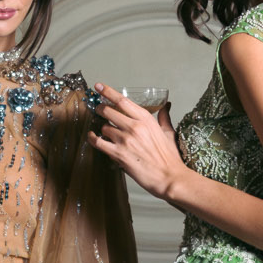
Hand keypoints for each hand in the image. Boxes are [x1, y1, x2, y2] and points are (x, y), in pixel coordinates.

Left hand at [88, 85, 185, 202]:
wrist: (169, 176)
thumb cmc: (170, 156)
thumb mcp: (168, 132)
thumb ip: (164, 117)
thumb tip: (166, 106)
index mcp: (146, 119)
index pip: (122, 100)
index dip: (108, 92)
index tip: (99, 86)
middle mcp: (134, 126)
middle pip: (108, 111)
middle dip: (100, 108)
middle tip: (98, 109)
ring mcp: (125, 140)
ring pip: (104, 127)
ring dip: (103, 129)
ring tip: (105, 132)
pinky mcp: (118, 154)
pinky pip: (99, 143)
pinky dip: (93, 139)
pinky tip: (92, 137)